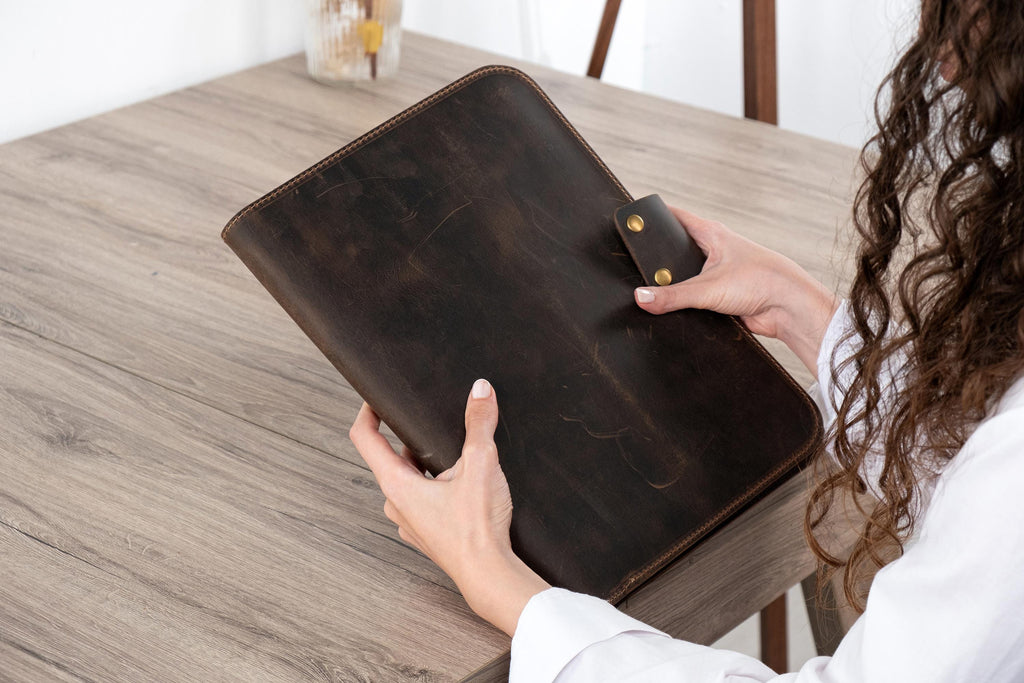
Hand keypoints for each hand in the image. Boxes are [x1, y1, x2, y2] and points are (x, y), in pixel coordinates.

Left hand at [348, 378, 549, 635]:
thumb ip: (479, 424)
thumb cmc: (477, 528)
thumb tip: (481, 390)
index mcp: (396, 484)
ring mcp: (409, 522)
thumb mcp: (481, 465)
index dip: (368, 412)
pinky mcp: (426, 534)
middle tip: (436, 425)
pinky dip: (438, 488)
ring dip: (429, 465)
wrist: (489, 574)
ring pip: (411, 480)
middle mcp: (395, 504)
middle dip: (415, 439)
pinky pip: (424, 501)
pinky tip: (464, 487)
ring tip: (458, 458)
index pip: (365, 438)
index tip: (377, 398)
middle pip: (393, 458)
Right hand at [633, 206, 838, 372]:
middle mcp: (713, 250)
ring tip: (654, 292)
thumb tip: (640, 298)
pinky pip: (693, 298)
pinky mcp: (720, 295)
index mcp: (710, 234)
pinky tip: (673, 311)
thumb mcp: (708, 288)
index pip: (673, 217)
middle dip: (657, 260)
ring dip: (672, 286)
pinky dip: (684, 304)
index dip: (652, 219)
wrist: (790, 308)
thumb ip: (671, 296)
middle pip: (674, 250)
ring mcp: (716, 273)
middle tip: (635, 267)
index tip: (631, 223)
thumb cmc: (761, 281)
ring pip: (683, 276)